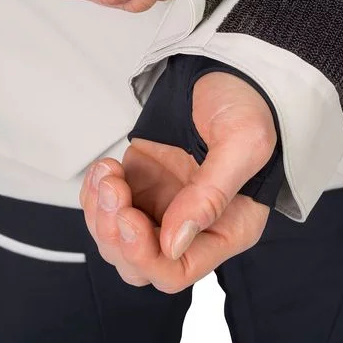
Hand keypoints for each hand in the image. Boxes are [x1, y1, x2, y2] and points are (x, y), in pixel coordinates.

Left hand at [80, 71, 275, 291]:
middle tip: (115, 189)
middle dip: (115, 234)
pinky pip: (106, 208)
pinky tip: (105, 166)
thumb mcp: (243, 143)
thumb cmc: (247, 106)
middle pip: (139, 263)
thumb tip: (172, 242)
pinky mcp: (141, 182)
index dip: (145, 255)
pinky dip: (95, 193)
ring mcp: (163, 204)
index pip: (177, 270)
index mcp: (226, 228)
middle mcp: (193, 225)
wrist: (227, 72)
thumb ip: (212, 194)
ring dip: (100, 212)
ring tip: (107, 171)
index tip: (129, 218)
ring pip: (115, 239)